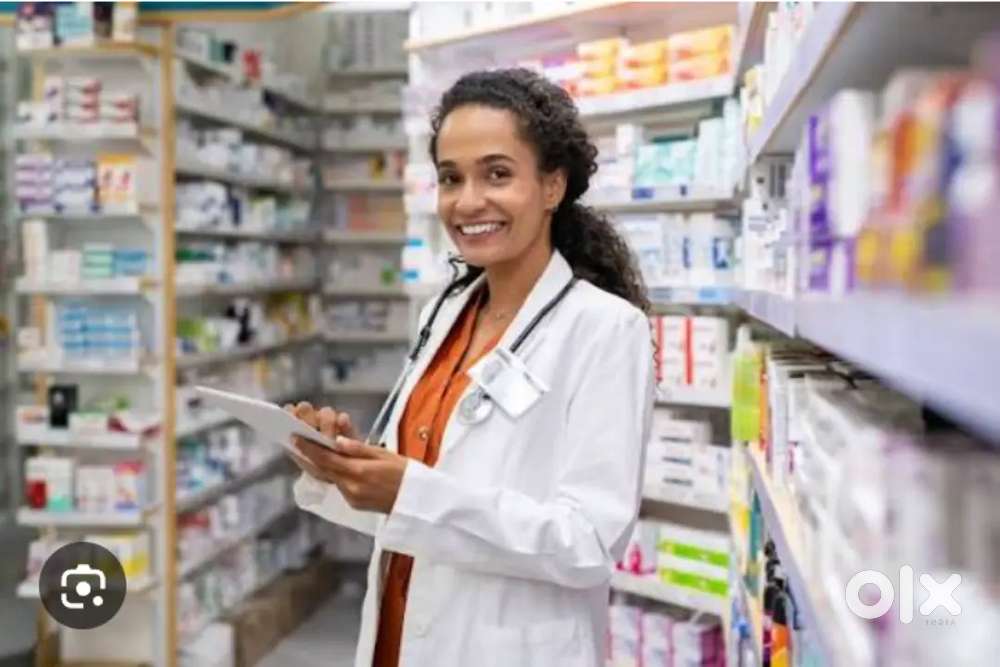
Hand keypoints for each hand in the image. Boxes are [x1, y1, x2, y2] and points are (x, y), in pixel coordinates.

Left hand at [284, 402, 407, 513]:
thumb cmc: (407, 474)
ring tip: (306, 451)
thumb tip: (337, 442)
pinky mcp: (354, 504)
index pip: (327, 459)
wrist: (419, 502)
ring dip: (317, 465)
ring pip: (328, 478)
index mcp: (360, 473)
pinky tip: (327, 464)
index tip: (295, 437)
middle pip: (322, 470)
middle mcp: (352, 488)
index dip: (309, 448)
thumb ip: (359, 449)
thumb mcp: (385, 455)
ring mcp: (352, 498)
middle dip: (307, 456)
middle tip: (294, 443)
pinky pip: (338, 485)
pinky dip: (331, 474)